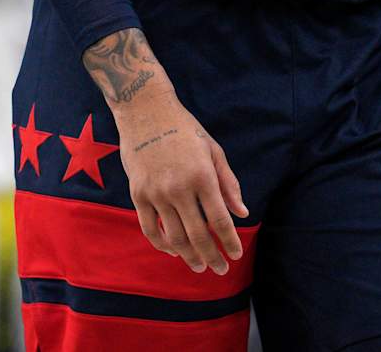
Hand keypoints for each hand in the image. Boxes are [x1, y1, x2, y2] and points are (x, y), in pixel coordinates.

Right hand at [118, 92, 247, 276]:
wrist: (145, 110)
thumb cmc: (185, 129)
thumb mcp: (213, 150)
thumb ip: (228, 183)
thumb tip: (242, 213)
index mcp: (202, 175)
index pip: (220, 219)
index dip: (230, 242)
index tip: (236, 256)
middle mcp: (179, 187)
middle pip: (198, 234)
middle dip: (212, 257)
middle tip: (220, 270)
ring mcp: (156, 192)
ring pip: (174, 237)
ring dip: (189, 256)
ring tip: (199, 266)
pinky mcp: (137, 194)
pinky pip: (150, 229)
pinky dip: (162, 245)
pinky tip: (173, 251)